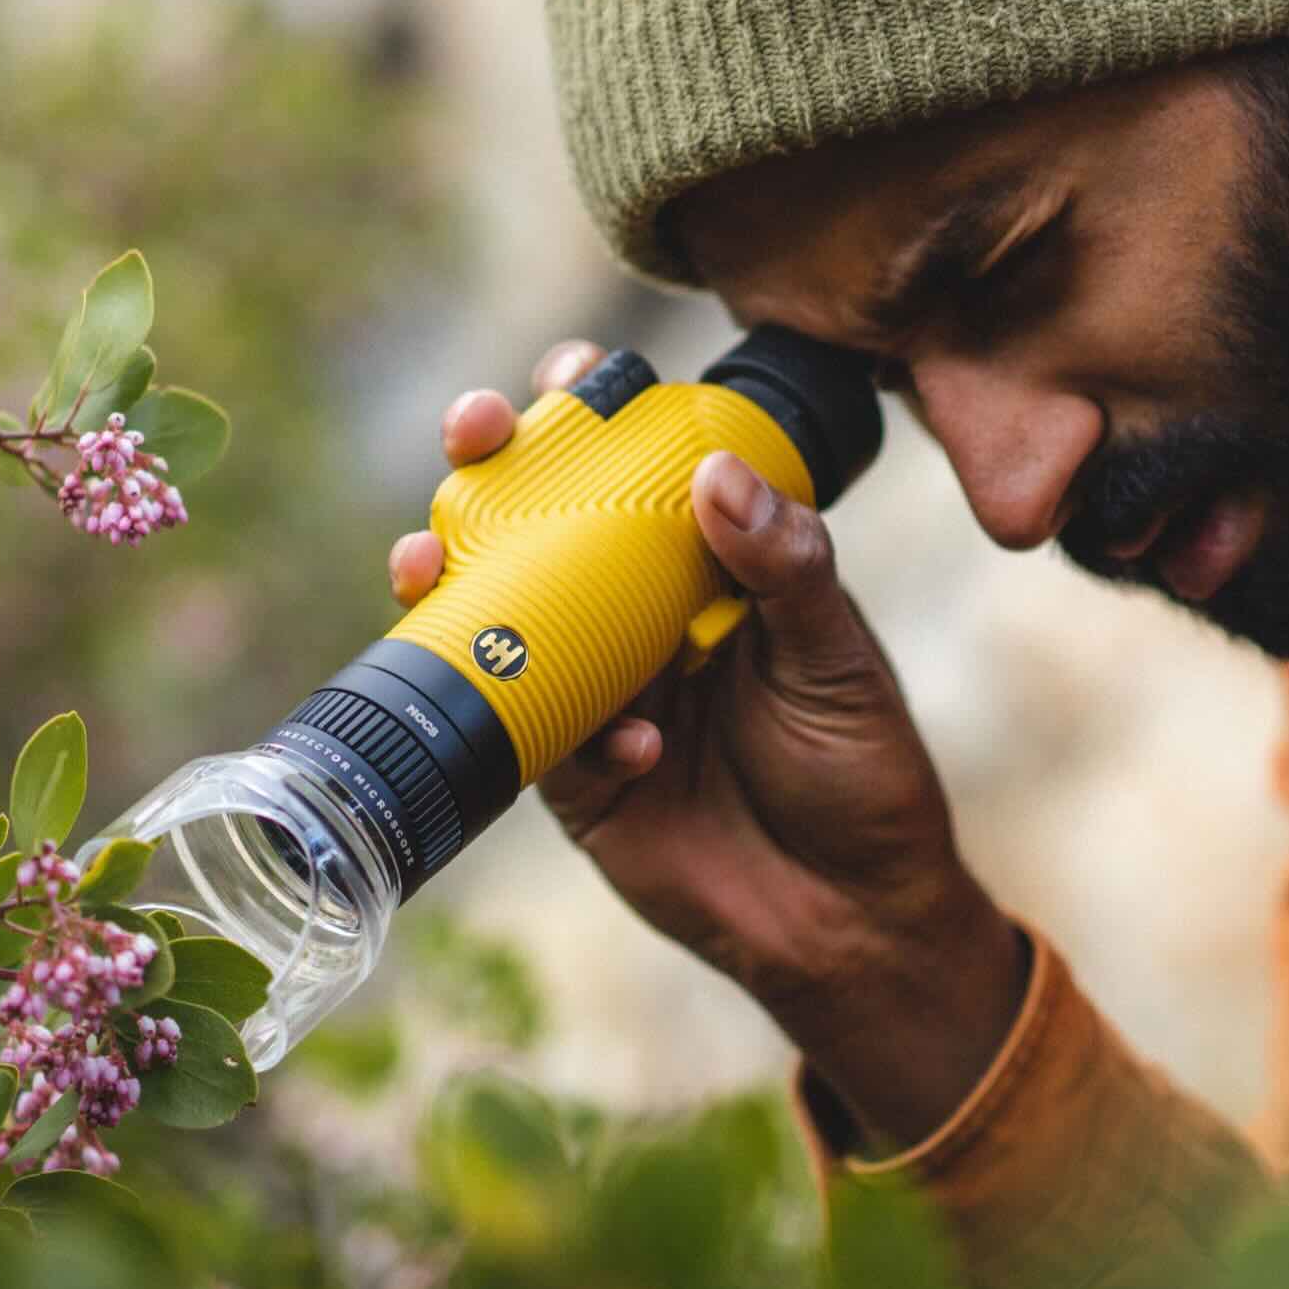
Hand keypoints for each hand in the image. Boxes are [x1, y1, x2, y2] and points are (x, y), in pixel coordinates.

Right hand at [388, 340, 1029, 1142]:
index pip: (633, 468)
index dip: (585, 411)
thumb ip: (785, 566)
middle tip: (468, 431)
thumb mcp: (837, 659)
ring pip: (500, 622)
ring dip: (455, 584)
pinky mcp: (571, 781)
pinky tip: (636, 748)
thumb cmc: (860, 771)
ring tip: (428, 560)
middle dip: (484, 471)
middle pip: (537, 525)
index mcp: (702, 569)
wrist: (853, 919)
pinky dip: (572, 732)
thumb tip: (715, 473)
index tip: (565, 369)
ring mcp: (595, 695)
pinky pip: (535, 738)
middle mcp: (635, 619)